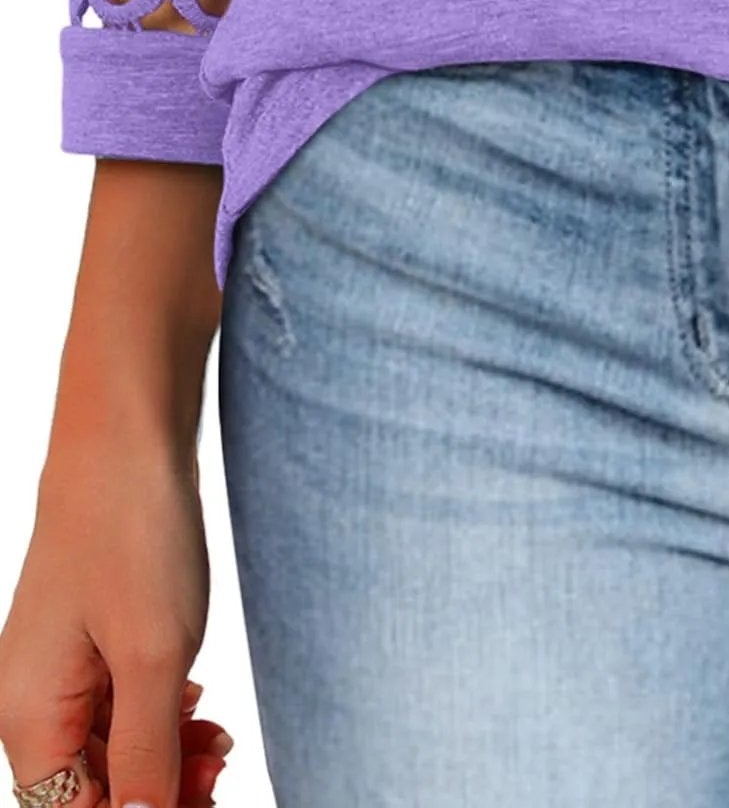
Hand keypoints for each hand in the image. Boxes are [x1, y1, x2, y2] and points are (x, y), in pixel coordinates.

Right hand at [0, 447, 231, 806]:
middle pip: (90, 791)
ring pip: (111, 751)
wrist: (129, 434)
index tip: (203, 801)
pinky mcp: (94, 639)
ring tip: (220, 744)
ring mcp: (62, 669)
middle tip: (222, 774)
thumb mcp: (154, 656)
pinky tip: (198, 708)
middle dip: (157, 794)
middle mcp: (34, 701)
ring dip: (165, 760)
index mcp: (30, 719)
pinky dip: (162, 719)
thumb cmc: (132, 533)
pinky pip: (121, 707)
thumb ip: (147, 755)